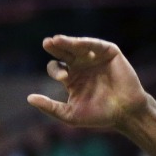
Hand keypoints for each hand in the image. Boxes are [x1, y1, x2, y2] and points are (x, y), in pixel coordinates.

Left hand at [27, 35, 146, 130]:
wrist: (126, 113)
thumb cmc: (100, 115)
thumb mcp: (71, 114)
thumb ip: (51, 107)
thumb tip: (29, 98)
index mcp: (71, 78)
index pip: (56, 67)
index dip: (56, 70)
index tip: (63, 77)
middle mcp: (81, 65)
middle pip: (63, 52)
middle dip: (56, 47)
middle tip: (47, 43)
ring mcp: (95, 58)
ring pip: (78, 46)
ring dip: (68, 42)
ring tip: (57, 40)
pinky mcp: (109, 53)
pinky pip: (95, 44)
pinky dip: (87, 43)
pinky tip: (78, 43)